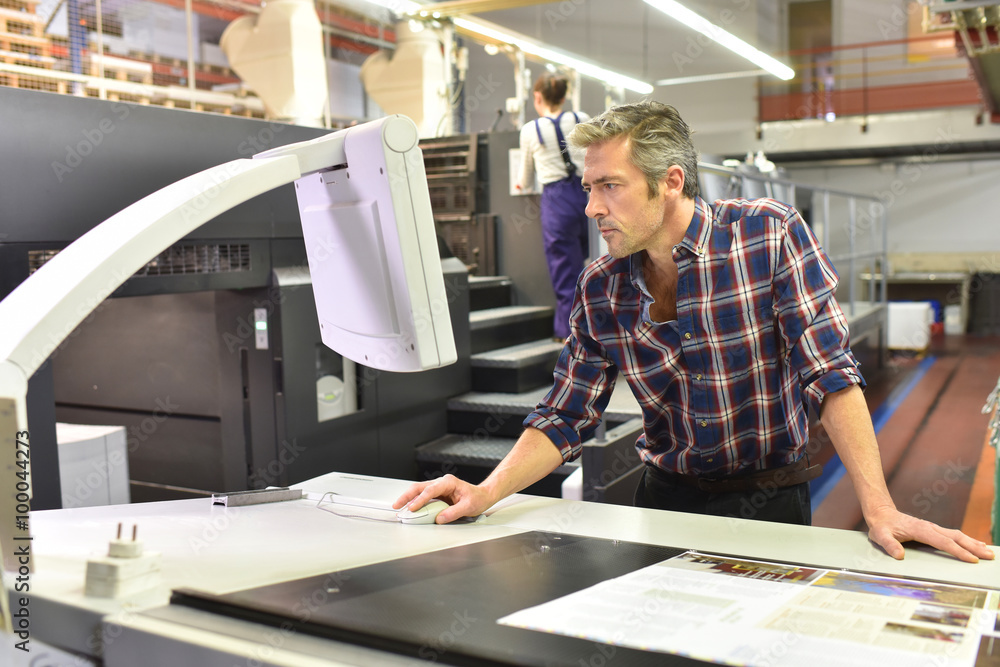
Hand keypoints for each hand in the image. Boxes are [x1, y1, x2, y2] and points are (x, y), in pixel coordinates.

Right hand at [393, 474, 494, 523]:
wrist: (482, 496)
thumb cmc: (477, 498)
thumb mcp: (469, 506)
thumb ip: (454, 512)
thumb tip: (439, 519)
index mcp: (448, 482)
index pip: (431, 489)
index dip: (420, 499)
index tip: (412, 508)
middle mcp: (441, 483)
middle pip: (419, 487)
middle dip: (407, 496)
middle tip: (397, 505)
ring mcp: (438, 488)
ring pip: (419, 491)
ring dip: (408, 499)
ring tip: (399, 508)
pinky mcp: (437, 494)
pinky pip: (423, 497)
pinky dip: (414, 502)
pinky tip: (408, 509)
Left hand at [865, 505, 994, 562]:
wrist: (881, 513)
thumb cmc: (881, 526)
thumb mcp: (879, 535)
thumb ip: (888, 545)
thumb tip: (899, 555)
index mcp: (920, 530)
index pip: (943, 542)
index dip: (958, 551)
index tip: (972, 560)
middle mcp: (930, 527)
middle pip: (956, 537)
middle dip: (973, 547)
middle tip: (989, 556)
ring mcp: (932, 527)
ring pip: (957, 535)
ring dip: (973, 543)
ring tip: (988, 552)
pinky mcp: (932, 529)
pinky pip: (953, 535)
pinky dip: (966, 540)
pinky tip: (975, 544)